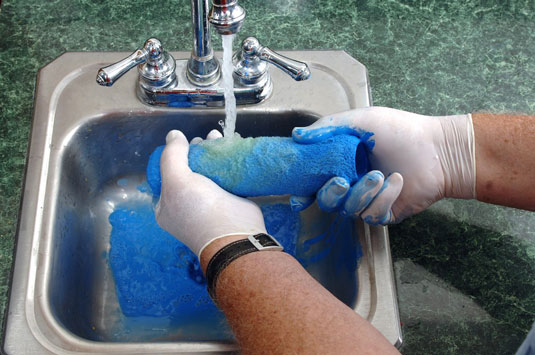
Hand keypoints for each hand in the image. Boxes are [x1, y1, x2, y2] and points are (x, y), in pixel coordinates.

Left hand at [155, 129, 266, 256]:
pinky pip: (225, 175)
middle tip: (202, 140)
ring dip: (212, 153)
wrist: (235, 234)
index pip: (165, 176)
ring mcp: (209, 203)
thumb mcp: (176, 181)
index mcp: (167, 206)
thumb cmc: (199, 210)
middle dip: (195, 152)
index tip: (184, 143)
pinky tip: (230, 146)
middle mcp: (186, 205)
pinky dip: (227, 161)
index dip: (173, 157)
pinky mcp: (229, 199)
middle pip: (189, 170)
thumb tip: (173, 134)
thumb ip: (172, 156)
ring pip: (208, 171)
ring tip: (217, 137)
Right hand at [291, 107, 475, 223]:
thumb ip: (327, 127)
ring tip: (380, 175)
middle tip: (342, 180)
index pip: (315, 181)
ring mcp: (368, 200)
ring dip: (362, 193)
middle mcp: (351, 183)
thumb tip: (297, 134)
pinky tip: (397, 181)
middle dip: (331, 193)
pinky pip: (372, 215)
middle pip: (326, 201)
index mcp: (341, 163)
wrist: (437, 148)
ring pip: (349, 209)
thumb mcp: (361, 121)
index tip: (299, 195)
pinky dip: (383, 199)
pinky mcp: (385, 212)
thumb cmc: (401, 131)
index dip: (304, 190)